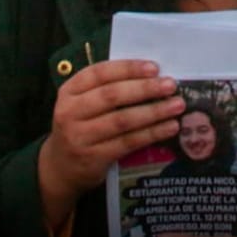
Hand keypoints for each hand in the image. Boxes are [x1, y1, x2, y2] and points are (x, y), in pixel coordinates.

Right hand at [37, 60, 182, 223]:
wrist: (60, 168)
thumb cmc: (80, 127)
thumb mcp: (81, 103)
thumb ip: (106, 88)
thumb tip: (152, 76)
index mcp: (69, 91)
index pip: (99, 73)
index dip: (128, 69)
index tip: (154, 68)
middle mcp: (70, 112)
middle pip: (112, 96)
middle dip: (145, 89)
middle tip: (170, 85)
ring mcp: (81, 136)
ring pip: (122, 120)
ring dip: (154, 112)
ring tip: (176, 106)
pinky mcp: (94, 157)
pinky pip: (128, 142)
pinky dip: (152, 133)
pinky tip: (170, 127)